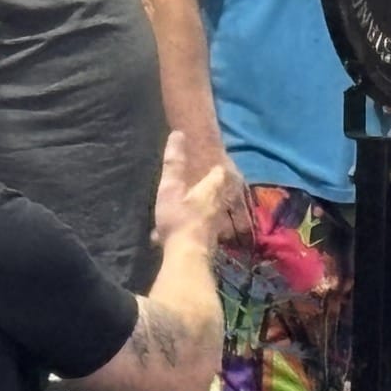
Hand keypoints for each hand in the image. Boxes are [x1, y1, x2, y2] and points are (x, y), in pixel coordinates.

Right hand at [152, 130, 243, 247]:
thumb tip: (179, 134)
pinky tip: (175, 236)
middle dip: (211, 191)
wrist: (186, 256)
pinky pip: (198, 232)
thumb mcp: (171, 187)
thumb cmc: (179, 218)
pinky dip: (190, 229)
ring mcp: (213, 228)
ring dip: (200, 212)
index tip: (214, 165)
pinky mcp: (206, 244)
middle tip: (203, 187)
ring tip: (188, 211)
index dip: (216, 169)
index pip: (219, 175)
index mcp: (210, 192)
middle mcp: (217, 209)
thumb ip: (174, 163)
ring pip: (209, 215)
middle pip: (218, 196)